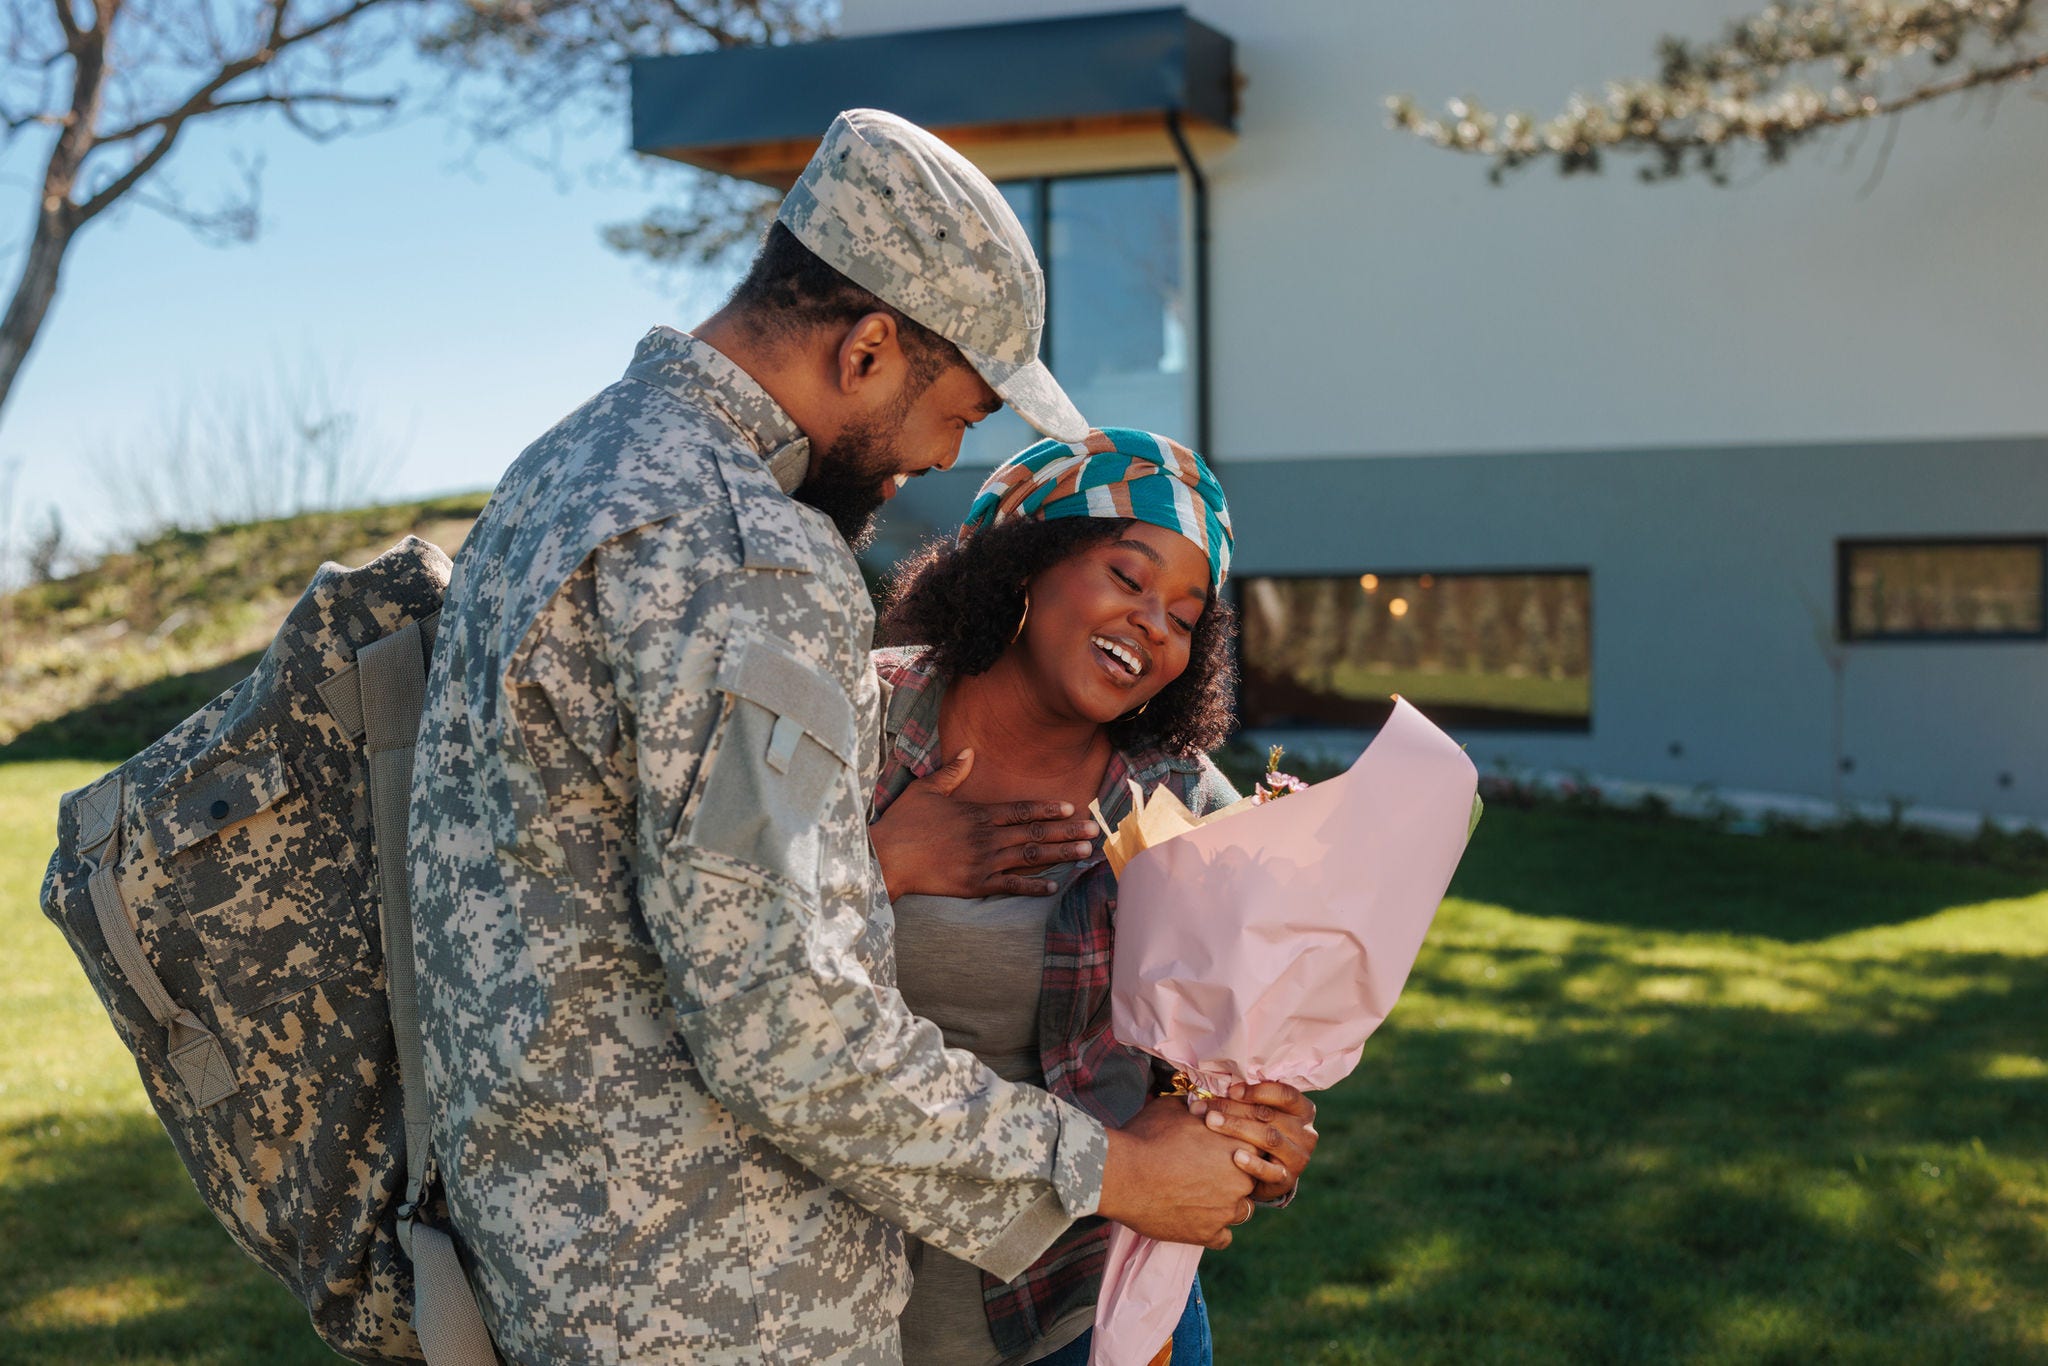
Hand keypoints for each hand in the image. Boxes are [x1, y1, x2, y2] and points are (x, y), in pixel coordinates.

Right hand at [869, 749, 1098, 899]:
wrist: (887, 858)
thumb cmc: (903, 823)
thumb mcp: (925, 789)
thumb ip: (951, 772)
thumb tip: (968, 751)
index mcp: (977, 814)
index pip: (1021, 810)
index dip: (1047, 809)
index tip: (1069, 808)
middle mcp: (986, 838)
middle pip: (1034, 833)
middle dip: (1067, 831)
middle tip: (1093, 830)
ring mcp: (983, 863)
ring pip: (1030, 858)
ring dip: (1060, 854)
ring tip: (1085, 852)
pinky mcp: (975, 885)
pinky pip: (1012, 886)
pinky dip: (1034, 886)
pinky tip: (1055, 885)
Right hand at [1098, 1097, 1256, 1249]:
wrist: (1122, 1174)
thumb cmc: (1147, 1137)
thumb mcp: (1173, 1108)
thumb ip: (1197, 1107)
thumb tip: (1200, 1103)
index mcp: (1238, 1145)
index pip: (1257, 1150)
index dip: (1239, 1149)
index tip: (1221, 1151)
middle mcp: (1241, 1179)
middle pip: (1252, 1181)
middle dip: (1235, 1177)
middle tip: (1209, 1173)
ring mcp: (1226, 1210)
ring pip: (1241, 1210)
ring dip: (1226, 1204)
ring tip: (1202, 1196)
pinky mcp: (1208, 1234)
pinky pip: (1223, 1237)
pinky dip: (1213, 1229)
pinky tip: (1197, 1218)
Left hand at [1189, 1083, 1318, 1203]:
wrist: (1267, 1176)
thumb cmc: (1259, 1134)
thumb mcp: (1260, 1115)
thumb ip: (1248, 1099)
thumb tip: (1214, 1082)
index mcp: (1302, 1110)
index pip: (1285, 1094)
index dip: (1257, 1091)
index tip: (1230, 1090)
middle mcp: (1306, 1132)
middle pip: (1269, 1115)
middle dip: (1234, 1109)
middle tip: (1206, 1108)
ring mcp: (1299, 1157)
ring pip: (1269, 1138)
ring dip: (1237, 1128)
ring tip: (1211, 1123)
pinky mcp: (1288, 1180)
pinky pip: (1271, 1170)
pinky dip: (1253, 1163)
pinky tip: (1235, 1156)